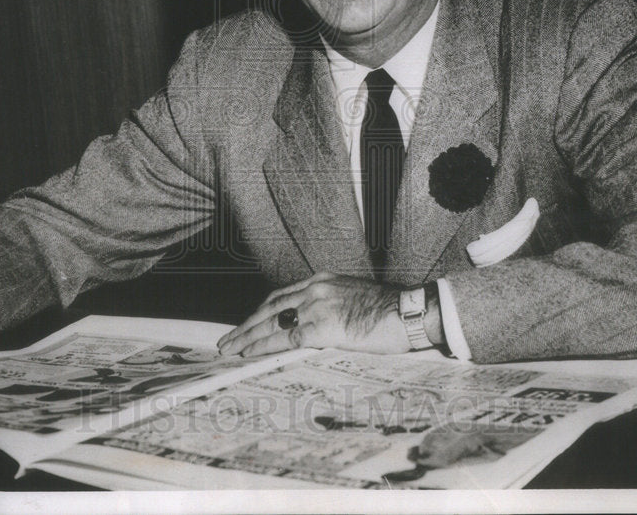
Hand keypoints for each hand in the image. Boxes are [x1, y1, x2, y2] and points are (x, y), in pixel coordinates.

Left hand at [217, 272, 409, 356]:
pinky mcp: (322, 328)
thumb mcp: (354, 298)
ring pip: (271, 322)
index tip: (249, 323)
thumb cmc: (389, 311)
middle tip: (228, 339)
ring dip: (247, 336)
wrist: (408, 312)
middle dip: (247, 324)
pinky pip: (285, 339)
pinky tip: (250, 354)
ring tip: (231, 348)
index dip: (261, 312)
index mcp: (322, 281)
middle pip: (270, 307)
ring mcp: (317, 307)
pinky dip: (264, 347)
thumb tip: (319, 325)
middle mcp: (315, 289)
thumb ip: (332, 306)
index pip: (281, 296)